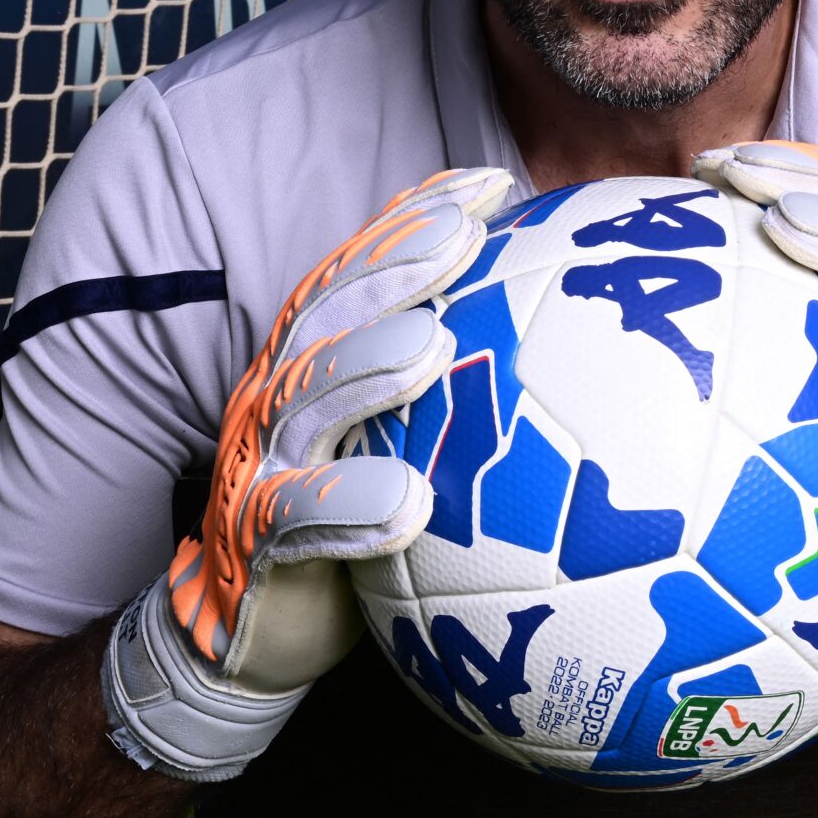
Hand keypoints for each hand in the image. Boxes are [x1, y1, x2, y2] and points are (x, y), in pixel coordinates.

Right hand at [101, 167, 514, 779]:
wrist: (243, 632)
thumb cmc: (344, 527)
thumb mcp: (399, 447)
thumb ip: (454, 394)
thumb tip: (575, 348)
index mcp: (313, 364)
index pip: (361, 274)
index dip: (415, 221)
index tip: (489, 185)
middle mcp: (278, 398)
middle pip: (329, 315)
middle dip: (391, 265)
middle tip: (460, 234)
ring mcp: (259, 464)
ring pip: (307, 403)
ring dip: (365, 368)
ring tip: (428, 346)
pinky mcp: (252, 542)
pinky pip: (297, 520)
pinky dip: (347, 509)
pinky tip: (408, 506)